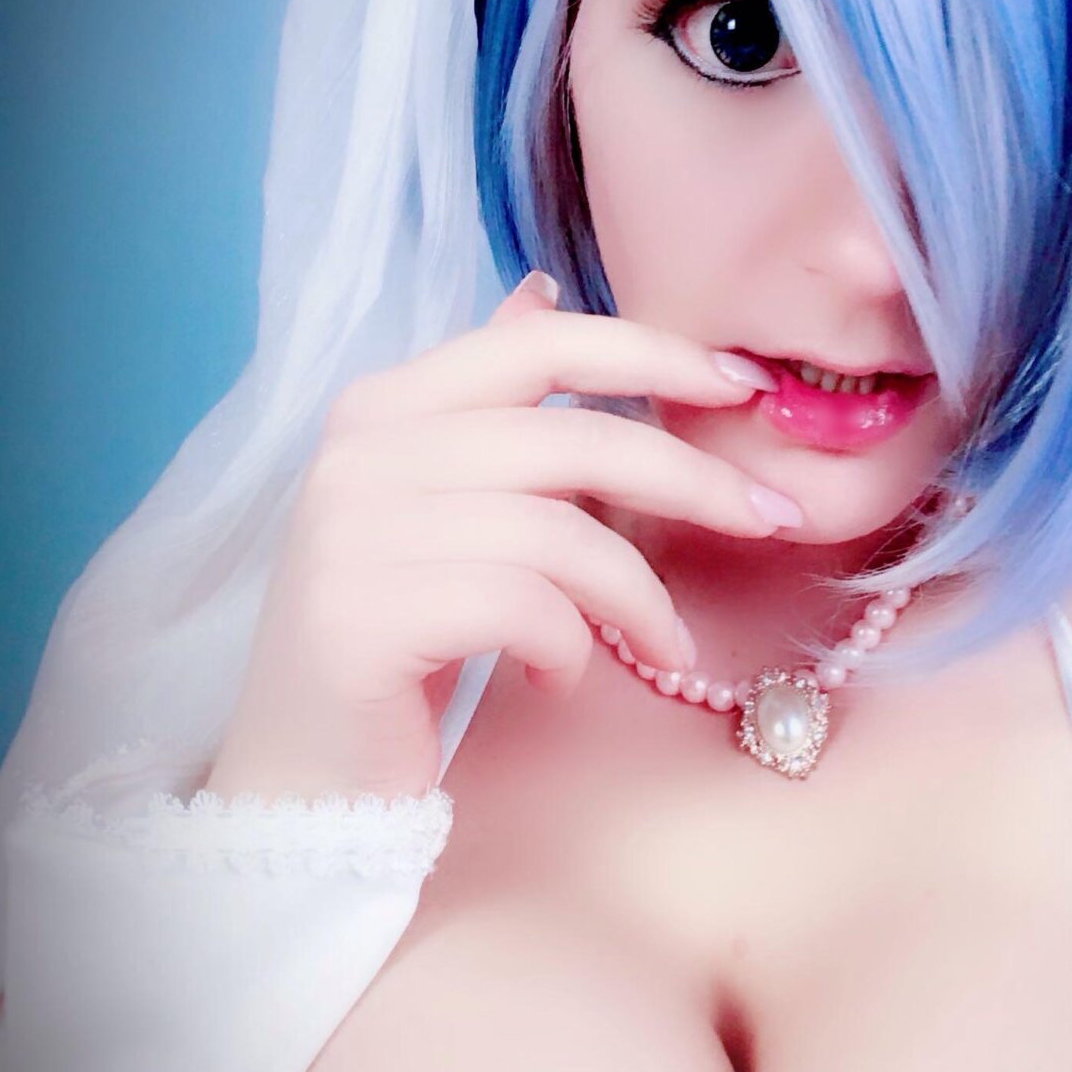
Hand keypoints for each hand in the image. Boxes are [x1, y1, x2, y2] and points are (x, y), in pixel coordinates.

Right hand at [200, 274, 796, 803]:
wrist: (300, 781)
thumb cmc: (395, 641)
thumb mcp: (440, 508)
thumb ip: (488, 406)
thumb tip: (543, 290)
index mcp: (382, 408)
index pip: (541, 346)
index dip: (653, 352)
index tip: (744, 385)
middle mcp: (360, 454)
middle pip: (574, 437)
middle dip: (694, 477)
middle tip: (771, 518)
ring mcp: (354, 532)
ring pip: (562, 533)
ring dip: (639, 598)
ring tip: (661, 645)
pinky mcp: (365, 615)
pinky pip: (527, 609)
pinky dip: (570, 653)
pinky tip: (556, 682)